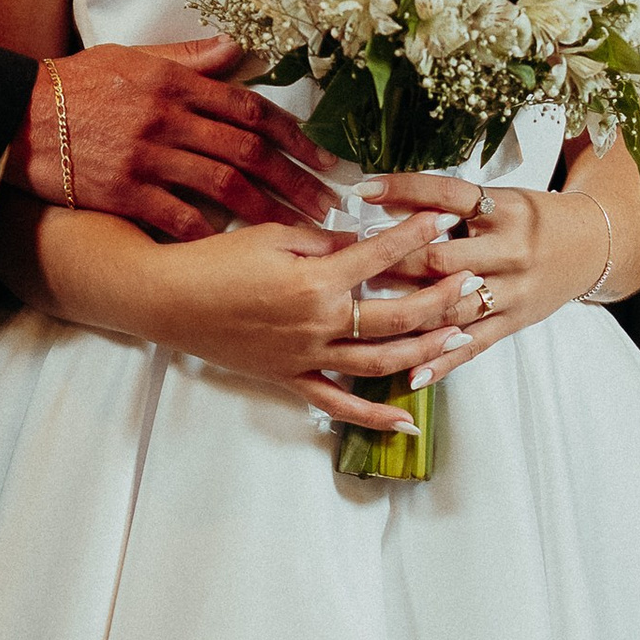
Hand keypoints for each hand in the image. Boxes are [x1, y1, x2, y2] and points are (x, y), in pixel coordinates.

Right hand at [26, 38, 338, 237]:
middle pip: (249, 151)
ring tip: (300, 232)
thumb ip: (187, 57)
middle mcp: (169, 118)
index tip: (324, 158)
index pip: (250, 108)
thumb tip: (235, 48)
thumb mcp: (132, 57)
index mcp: (176, 83)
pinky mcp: (125, 192)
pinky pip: (179, 217)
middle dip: (297, 179)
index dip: (294, 135)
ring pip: (224, 186)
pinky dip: (212, 232)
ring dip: (269, 210)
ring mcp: (148, 157)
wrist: (15, 116)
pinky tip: (238, 245)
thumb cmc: (73, 85)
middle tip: (329, 204)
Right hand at [126, 213, 482, 433]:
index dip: (417, 234)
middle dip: (442, 298)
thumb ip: (324, 240)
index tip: (444, 219)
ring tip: (460, 338)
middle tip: (472, 281)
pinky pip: (338, 403)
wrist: (166, 300)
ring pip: (381, 362)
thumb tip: (362, 242)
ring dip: (425, 351)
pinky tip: (407, 421)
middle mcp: (320, 323)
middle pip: (398, 316)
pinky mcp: (290, 378)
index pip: (382, 255)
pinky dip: (374, 417)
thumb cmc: (213, 260)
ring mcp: (307, 356)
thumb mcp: (272, 234)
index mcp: (316, 279)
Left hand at [357, 174, 610, 371]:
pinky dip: (442, 361)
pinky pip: (474, 345)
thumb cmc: (532, 217)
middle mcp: (510, 249)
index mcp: (504, 208)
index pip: (448, 195)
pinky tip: (411, 374)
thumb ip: (452, 202)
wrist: (591, 245)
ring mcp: (513, 290)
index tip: (363, 188)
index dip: (405, 190)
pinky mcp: (514, 321)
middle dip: (395, 262)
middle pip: (444, 258)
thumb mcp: (501, 197)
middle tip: (352, 265)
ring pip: (454, 307)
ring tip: (365, 318)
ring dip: (408, 313)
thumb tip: (385, 197)